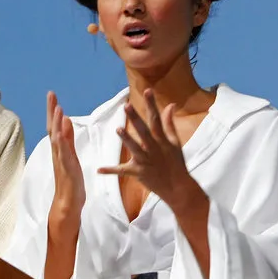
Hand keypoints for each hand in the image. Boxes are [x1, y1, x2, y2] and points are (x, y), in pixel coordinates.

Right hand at [47, 91, 85, 229]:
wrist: (67, 204)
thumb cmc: (70, 182)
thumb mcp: (71, 156)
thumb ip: (68, 139)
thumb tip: (66, 121)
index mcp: (60, 150)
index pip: (55, 127)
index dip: (53, 111)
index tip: (52, 96)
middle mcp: (57, 153)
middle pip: (52, 128)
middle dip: (51, 111)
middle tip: (51, 94)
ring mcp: (61, 161)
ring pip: (56, 139)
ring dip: (56, 124)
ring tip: (58, 108)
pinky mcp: (66, 170)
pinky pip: (63, 155)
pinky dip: (62, 143)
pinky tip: (60, 134)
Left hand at [97, 89, 194, 211]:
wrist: (178, 188)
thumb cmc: (176, 163)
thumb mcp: (175, 142)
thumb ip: (169, 123)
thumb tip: (170, 104)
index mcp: (162, 140)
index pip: (156, 119)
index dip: (151, 104)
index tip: (148, 90)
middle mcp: (154, 149)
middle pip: (144, 131)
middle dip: (136, 118)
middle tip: (127, 106)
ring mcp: (146, 161)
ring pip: (135, 148)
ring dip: (127, 139)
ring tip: (118, 129)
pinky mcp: (139, 173)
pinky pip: (122, 171)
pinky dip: (111, 171)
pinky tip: (99, 170)